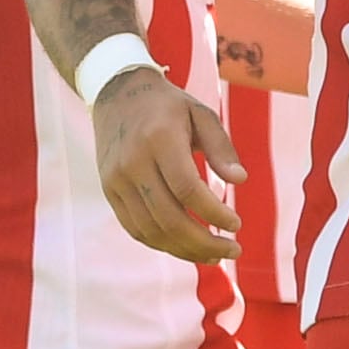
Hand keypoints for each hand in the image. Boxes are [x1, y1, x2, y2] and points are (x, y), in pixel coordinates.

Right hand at [92, 67, 244, 263]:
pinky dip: (163, 244)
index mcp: (159, 139)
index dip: (214, 214)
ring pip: (152, 231)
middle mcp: (132, 163)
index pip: (187, 190)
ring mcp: (116, 180)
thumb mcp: (201, 114)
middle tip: (233, 251)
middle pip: (169, 218)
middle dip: (204, 243)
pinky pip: (136, 229)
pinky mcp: (109, 191)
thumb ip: (221, 147)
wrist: (117, 93)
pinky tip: (187, 247)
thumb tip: (240, 181)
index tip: (237, 225)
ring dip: (186, 250)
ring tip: (215, 255)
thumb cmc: (168, 106)